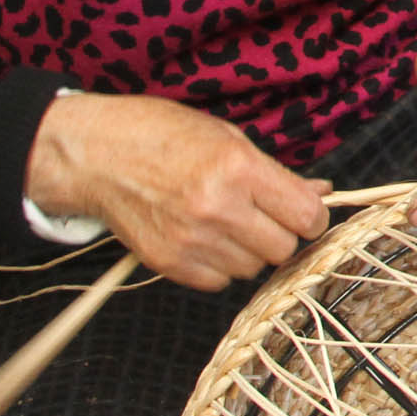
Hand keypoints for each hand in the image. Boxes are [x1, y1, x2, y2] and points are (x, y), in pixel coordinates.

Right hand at [23, 93, 332, 291]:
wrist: (95, 155)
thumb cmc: (161, 134)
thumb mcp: (227, 137)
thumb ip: (275, 172)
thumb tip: (320, 193)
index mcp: (238, 169)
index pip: (306, 216)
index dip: (312, 216)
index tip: (304, 211)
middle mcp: (217, 208)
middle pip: (283, 249)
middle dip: (281, 234)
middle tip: (263, 215)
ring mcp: (190, 240)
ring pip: (251, 269)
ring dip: (249, 250)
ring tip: (226, 222)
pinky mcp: (167, 263)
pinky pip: (218, 281)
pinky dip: (219, 265)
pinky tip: (204, 238)